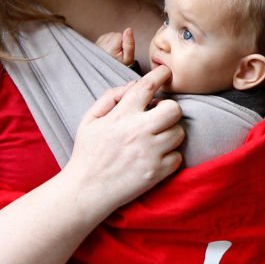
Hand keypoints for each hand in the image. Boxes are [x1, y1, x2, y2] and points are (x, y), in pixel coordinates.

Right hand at [65, 65, 183, 217]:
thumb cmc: (87, 153)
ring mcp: (150, 152)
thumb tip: (134, 85)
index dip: (160, 74)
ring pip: (179, 133)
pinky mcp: (157, 172)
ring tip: (156, 139)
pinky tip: (156, 157)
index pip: (147, 86)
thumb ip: (110, 97)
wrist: (85, 191)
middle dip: (170, 109)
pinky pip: (177, 156)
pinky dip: (170, 156)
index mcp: (122, 115)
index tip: (166, 72)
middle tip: (159, 116)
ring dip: (170, 133)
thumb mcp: (90, 120)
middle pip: (174, 109)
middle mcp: (139, 131)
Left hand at [95, 27, 135, 65]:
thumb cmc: (121, 66)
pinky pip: (104, 37)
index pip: (120, 35)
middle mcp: (101, 45)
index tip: (123, 51)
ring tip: (114, 52)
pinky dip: (108, 42)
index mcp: (109, 49)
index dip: (124, 42)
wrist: (111, 72)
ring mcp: (96, 44)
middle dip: (118, 41)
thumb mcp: (129, 57)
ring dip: (113, 42)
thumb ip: (129, 43)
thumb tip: (128, 29)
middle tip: (118, 52)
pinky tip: (109, 50)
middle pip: (114, 34)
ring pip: (110, 35)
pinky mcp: (95, 44)